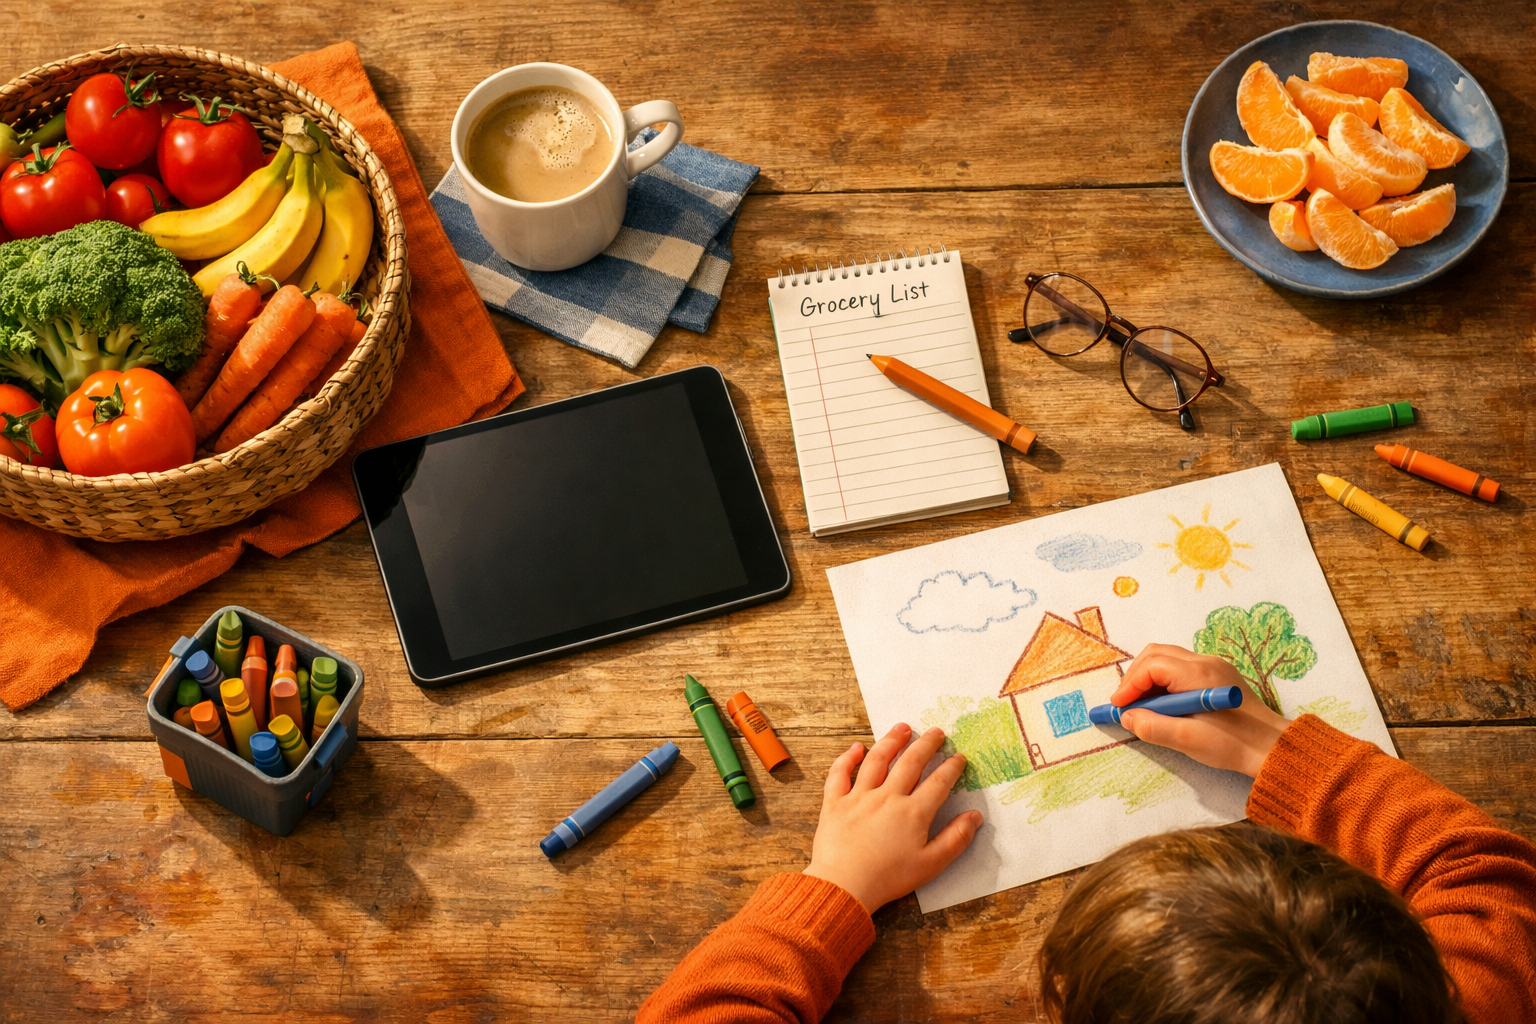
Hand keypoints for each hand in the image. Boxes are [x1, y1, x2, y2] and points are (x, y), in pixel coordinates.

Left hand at [803, 723, 982, 913]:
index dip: (952, 767)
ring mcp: (859, 796)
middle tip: (937, 732)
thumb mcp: (930, 864)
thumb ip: (955, 839)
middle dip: (927, 745)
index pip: (938, 782)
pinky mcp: (835, 802)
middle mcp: (887, 797)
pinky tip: (856, 747)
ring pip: (877, 760)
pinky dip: (847, 758)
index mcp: (913, 812)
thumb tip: (975, 816)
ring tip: (903, 727)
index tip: (960, 757)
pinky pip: (840, 773)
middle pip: (910, 762)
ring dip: (891, 741)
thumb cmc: (888, 879)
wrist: (844, 887)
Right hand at [1111, 644, 1290, 777]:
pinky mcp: (1217, 676)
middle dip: (1136, 677)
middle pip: (1157, 654)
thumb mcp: (1188, 740)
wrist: (1272, 748)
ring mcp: (1213, 666)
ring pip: (1167, 659)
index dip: (1130, 684)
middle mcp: (1206, 662)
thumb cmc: (1234, 745)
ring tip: (1142, 706)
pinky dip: (1164, 682)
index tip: (1119, 707)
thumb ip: (1152, 727)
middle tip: (1126, 704)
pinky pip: (1180, 668)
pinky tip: (1163, 705)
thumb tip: (1127, 717)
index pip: (1152, 666)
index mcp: (1199, 674)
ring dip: (1149, 679)